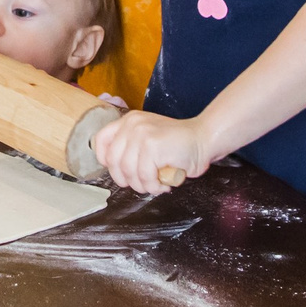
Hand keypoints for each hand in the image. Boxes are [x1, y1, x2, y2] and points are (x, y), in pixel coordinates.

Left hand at [90, 108, 210, 194]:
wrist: (204, 139)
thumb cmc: (178, 144)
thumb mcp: (149, 138)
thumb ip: (131, 147)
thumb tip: (115, 168)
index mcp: (129, 121)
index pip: (101, 140)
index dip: (105, 161)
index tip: (119, 172)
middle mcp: (132, 124)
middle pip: (113, 161)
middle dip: (126, 179)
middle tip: (142, 184)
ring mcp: (141, 134)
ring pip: (129, 171)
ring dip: (143, 185)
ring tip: (156, 185)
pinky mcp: (152, 146)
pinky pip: (145, 176)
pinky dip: (154, 186)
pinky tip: (165, 183)